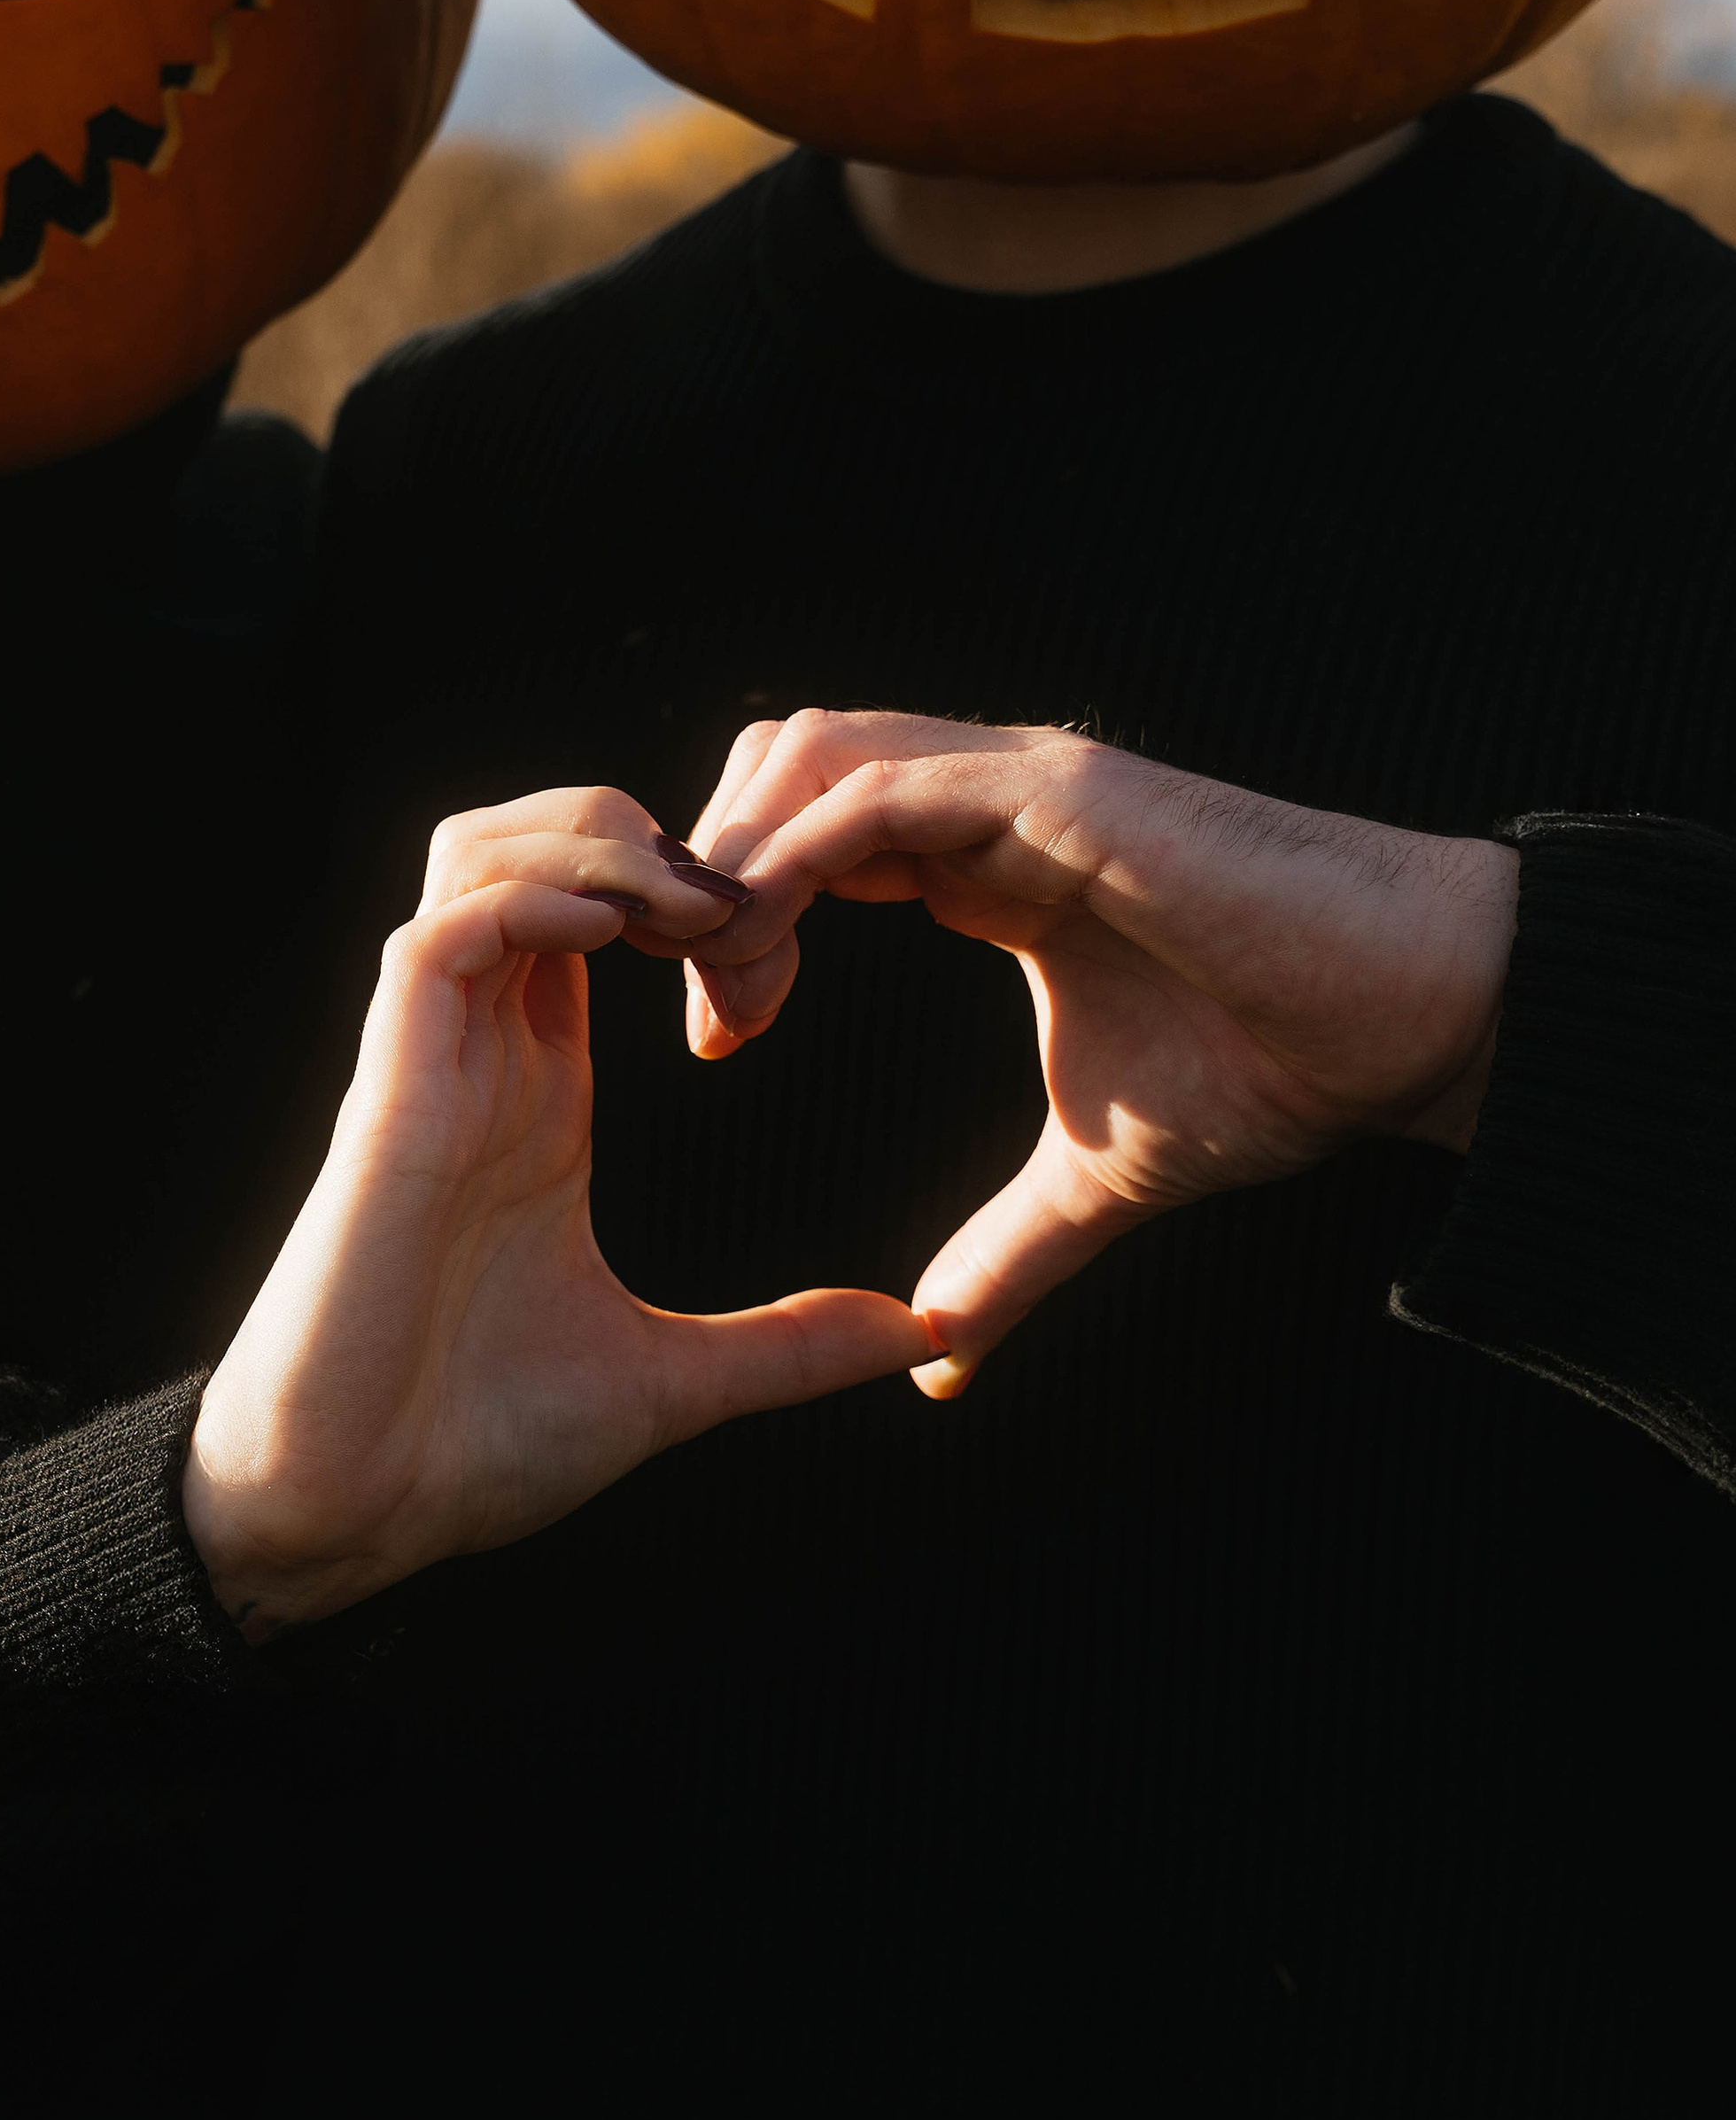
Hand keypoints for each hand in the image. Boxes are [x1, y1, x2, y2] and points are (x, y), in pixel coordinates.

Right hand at [183, 788, 929, 1633]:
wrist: (353, 1511)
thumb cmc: (473, 1446)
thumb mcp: (670, 1381)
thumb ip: (786, 1345)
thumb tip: (909, 1332)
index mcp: (537, 1093)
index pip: (598, 915)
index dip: (696, 897)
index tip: (778, 963)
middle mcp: (481, 1055)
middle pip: (537, 846)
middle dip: (654, 840)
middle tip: (749, 916)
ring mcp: (430, 1062)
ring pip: (484, 854)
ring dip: (597, 844)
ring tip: (698, 904)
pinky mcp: (392, 1089)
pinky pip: (445, 929)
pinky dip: (536, 896)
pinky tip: (623, 936)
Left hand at [685, 713, 1517, 1397]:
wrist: (1412, 1020)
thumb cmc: (1279, 1066)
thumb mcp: (1101, 1176)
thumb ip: (1008, 1252)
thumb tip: (938, 1365)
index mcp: (987, 859)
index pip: (807, 838)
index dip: (738, 925)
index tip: (717, 1044)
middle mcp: (989, 797)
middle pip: (781, 770)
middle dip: (708, 876)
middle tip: (707, 1014)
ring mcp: (1020, 779)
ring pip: (808, 754)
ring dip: (734, 858)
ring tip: (720, 982)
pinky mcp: (1057, 790)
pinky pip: (877, 788)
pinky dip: (792, 855)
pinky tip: (761, 952)